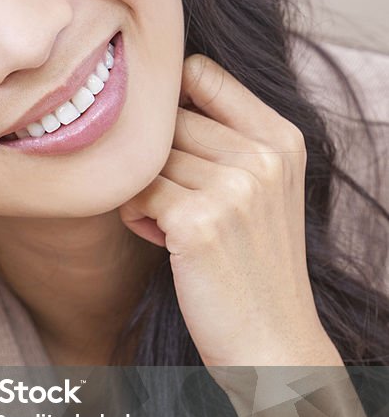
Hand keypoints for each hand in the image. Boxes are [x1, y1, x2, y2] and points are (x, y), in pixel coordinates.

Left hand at [118, 53, 334, 369]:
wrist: (271, 344)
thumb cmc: (252, 265)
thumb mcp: (263, 190)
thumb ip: (227, 138)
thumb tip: (153, 94)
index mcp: (281, 138)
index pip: (200, 72)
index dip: (168, 102)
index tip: (167, 142)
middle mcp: (263, 155)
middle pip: (166, 119)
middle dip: (154, 158)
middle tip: (171, 201)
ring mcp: (234, 187)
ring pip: (145, 158)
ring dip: (143, 191)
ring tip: (170, 226)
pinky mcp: (198, 223)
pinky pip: (134, 194)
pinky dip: (136, 218)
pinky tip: (163, 243)